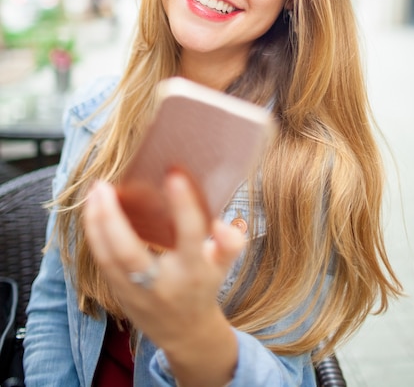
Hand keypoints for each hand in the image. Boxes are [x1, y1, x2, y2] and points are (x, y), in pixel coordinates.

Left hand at [83, 172, 244, 385]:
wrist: (184, 333)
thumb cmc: (203, 286)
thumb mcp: (222, 266)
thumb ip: (229, 244)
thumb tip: (218, 223)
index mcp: (194, 271)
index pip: (190, 236)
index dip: (184, 206)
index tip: (174, 174)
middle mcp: (162, 282)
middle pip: (130, 252)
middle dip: (113, 218)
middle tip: (105, 185)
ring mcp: (136, 290)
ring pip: (108, 257)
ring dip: (96, 222)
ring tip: (94, 190)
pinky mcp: (118, 292)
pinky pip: (101, 261)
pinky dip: (93, 234)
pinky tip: (91, 209)